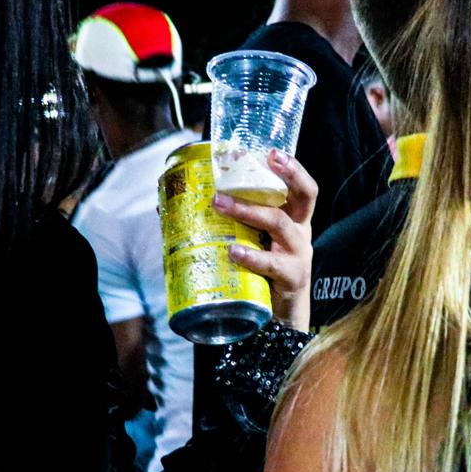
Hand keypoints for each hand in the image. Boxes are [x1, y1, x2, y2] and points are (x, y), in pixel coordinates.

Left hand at [215, 150, 316, 331]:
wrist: (280, 321)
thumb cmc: (260, 274)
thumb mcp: (249, 244)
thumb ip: (222, 226)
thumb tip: (165, 208)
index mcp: (292, 219)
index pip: (299, 186)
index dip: (289, 166)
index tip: (268, 150)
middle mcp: (300, 232)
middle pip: (306, 195)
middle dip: (288, 173)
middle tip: (258, 161)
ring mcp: (298, 255)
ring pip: (279, 223)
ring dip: (248, 210)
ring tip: (220, 204)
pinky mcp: (292, 279)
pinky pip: (273, 264)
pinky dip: (252, 256)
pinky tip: (233, 252)